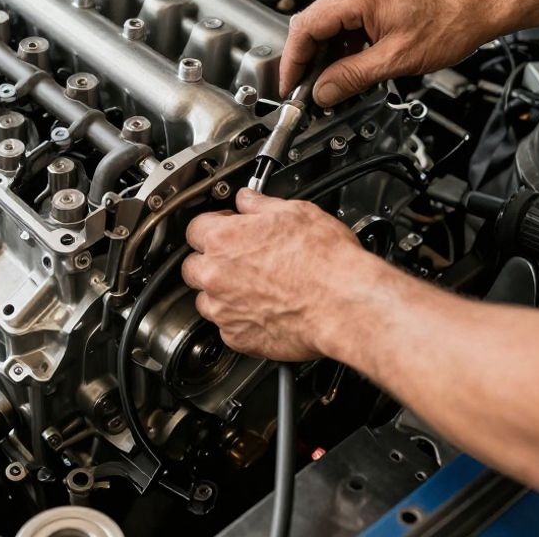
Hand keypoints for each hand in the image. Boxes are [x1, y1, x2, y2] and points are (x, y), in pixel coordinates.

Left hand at [182, 189, 392, 361]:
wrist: (344, 304)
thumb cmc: (326, 261)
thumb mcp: (295, 212)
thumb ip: (260, 205)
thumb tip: (249, 200)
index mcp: (223, 240)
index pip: (196, 228)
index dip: (213, 226)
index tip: (226, 228)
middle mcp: (216, 276)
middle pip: (193, 266)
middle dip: (211, 261)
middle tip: (237, 259)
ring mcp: (224, 310)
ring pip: (206, 301)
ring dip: (221, 294)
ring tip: (253, 288)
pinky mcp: (238, 338)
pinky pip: (226, 328)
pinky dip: (239, 321)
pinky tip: (263, 311)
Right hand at [281, 0, 515, 105]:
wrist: (484, 6)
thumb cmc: (452, 22)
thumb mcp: (396, 60)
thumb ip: (352, 77)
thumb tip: (323, 92)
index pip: (305, 27)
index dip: (293, 61)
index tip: (290, 85)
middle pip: (313, 25)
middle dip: (308, 60)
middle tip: (307, 91)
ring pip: (331, 26)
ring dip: (328, 56)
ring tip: (332, 85)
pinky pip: (349, 23)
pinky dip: (345, 47)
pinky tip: (351, 68)